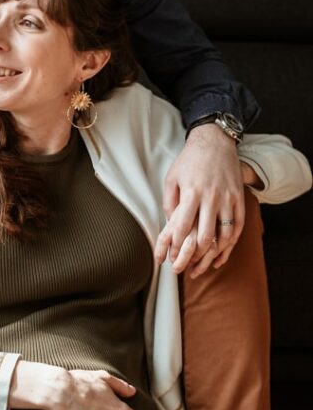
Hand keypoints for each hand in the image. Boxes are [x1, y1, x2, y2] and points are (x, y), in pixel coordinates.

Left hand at [156, 123, 244, 274]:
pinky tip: (221, 255)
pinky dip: (231, 244)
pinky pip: (238, 227)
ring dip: (213, 255)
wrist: (215, 141)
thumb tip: (170, 225)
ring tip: (202, 266)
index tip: (170, 257)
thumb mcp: (172, 178)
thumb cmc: (189, 161)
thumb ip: (170, 202)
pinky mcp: (240, 199)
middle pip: (206, 235)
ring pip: (225, 235)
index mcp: (192, 192)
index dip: (176, 245)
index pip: (184, 226)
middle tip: (184, 268)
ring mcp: (229, 198)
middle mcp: (212, 197)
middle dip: (194, 256)